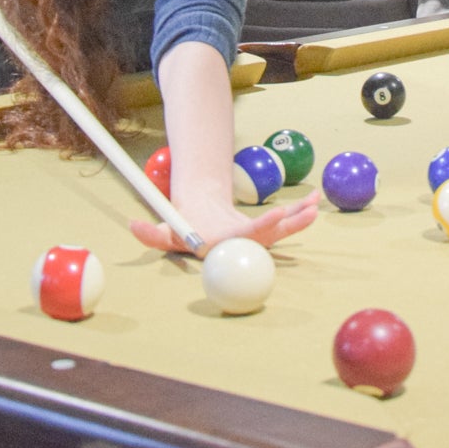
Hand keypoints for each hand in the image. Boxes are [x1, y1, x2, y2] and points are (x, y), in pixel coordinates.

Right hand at [130, 191, 320, 256]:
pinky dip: (299, 211)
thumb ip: (151, 233)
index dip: (261, 229)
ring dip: (301, 217)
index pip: (246, 239)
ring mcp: (259, 239)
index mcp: (227, 245)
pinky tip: (313, 201)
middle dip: (290, 225)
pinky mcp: (267, 230)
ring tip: (316, 204)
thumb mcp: (168, 231)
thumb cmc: (187, 230)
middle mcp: (246, 246)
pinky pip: (286, 222)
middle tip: (306, 213)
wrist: (202, 229)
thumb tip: (132, 226)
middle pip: (271, 236)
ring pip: (284, 230)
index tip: (274, 218)